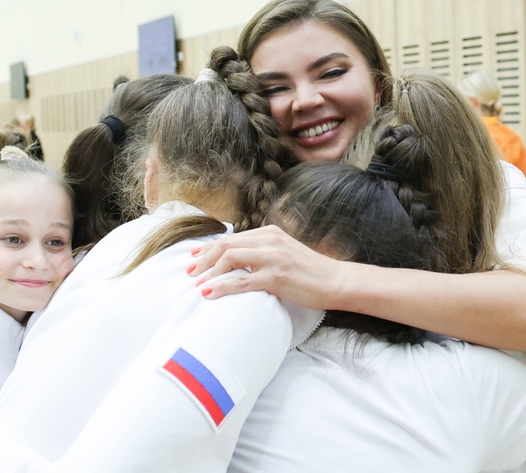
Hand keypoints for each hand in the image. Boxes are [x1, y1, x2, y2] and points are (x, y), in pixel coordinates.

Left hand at [188, 225, 341, 308]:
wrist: (336, 281)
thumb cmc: (311, 272)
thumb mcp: (285, 254)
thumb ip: (264, 253)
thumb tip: (240, 263)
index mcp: (270, 233)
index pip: (231, 238)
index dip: (209, 249)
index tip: (194, 259)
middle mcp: (269, 241)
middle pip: (225, 245)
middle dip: (203, 259)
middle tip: (189, 272)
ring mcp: (272, 258)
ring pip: (229, 258)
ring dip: (208, 272)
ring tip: (197, 284)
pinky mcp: (276, 277)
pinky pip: (241, 281)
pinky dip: (221, 286)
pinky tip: (209, 293)